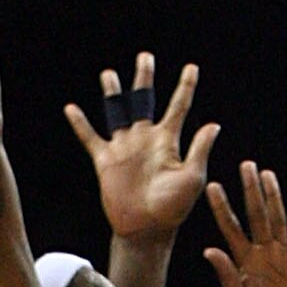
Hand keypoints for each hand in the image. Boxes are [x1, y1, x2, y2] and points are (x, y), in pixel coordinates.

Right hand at [65, 53, 219, 243]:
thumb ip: (200, 150)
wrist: (146, 230)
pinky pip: (90, 138)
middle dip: (145, 78)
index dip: (185, 87)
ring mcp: (124, 148)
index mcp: (168, 141)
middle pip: (145, 100)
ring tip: (108, 73)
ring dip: (113, 92)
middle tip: (145, 56)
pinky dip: (80, 124)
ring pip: (117, 112)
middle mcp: (145, 139)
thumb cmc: (173, 209)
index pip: (179, 106)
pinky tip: (71, 108)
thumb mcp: (193, 178)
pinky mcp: (106, 161)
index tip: (192, 67)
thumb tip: (215, 124)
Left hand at [204, 161, 286, 286]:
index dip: (222, 207)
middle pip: (256, 215)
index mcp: (242, 260)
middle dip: (251, 191)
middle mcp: (262, 252)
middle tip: (245, 165)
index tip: (212, 186)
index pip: (231, 227)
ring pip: (279, 220)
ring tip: (268, 174)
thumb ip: (225, 275)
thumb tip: (209, 250)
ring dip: (274, 197)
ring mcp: (282, 256)